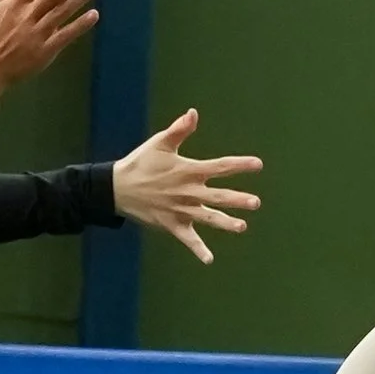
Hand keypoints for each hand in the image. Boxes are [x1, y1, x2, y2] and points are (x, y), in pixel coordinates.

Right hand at [112, 111, 262, 264]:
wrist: (116, 188)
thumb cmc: (140, 163)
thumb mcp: (159, 144)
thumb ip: (179, 130)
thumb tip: (194, 113)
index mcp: (188, 171)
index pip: (219, 167)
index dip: (240, 165)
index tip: (258, 165)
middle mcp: (187, 192)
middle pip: (218, 196)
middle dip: (238, 200)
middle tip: (256, 203)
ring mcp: (180, 210)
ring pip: (207, 218)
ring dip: (226, 223)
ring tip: (242, 227)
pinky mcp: (171, 224)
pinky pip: (187, 239)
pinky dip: (198, 249)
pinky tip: (209, 260)